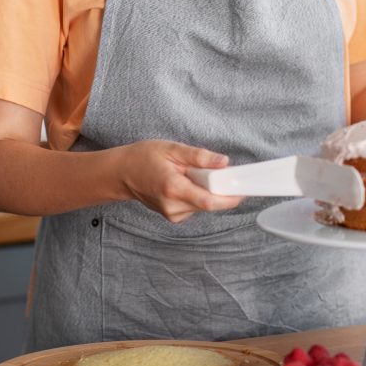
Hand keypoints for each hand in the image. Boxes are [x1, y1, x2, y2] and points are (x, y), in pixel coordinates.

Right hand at [118, 141, 242, 222]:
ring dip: (207, 191)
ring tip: (191, 174)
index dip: (230, 197)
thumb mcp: (172, 149)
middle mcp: (173, 206)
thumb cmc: (144, 157)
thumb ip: (199, 157)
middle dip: (220, 189)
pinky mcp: (174, 216)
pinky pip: (196, 207)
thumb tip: (223, 162)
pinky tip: (185, 183)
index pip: (209, 201)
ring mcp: (173, 214)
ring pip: (204, 205)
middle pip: (210, 203)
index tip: (243, 189)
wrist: (122, 173)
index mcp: (173, 188)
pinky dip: (198, 195)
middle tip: (217, 171)